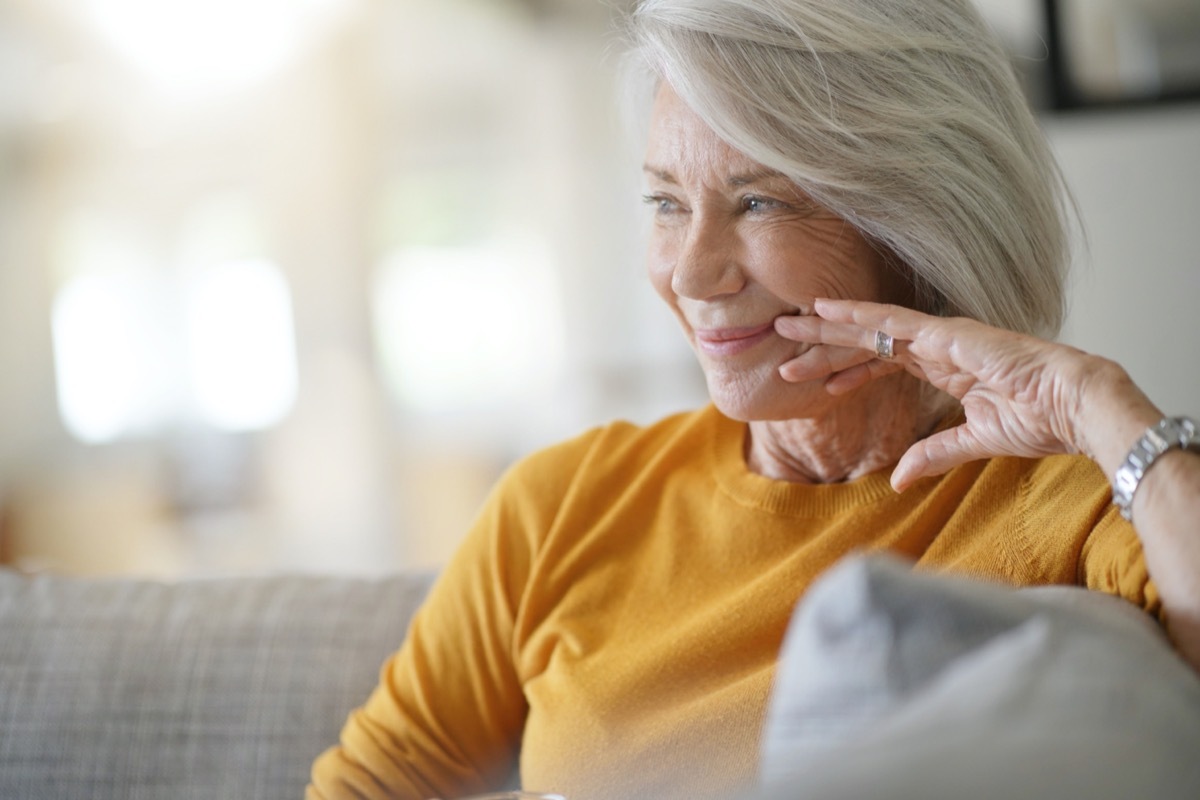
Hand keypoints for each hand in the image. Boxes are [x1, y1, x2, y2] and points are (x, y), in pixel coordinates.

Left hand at [774, 298, 1115, 490]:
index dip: (845, 369)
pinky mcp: (950, 334)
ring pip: (871, 328)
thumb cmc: (1040, 420)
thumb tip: (900, 480)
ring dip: (827, 328)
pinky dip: (860, 315)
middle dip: (822, 343)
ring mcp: (942, 336)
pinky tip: (828, 310)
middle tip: (779, 340)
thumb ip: (933, 455)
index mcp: (943, 366)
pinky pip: (895, 322)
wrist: (1076, 407)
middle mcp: (937, 346)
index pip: (880, 363)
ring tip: (786, 325)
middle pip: (866, 342)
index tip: (811, 379)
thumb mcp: (972, 442)